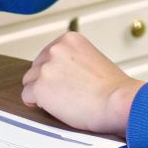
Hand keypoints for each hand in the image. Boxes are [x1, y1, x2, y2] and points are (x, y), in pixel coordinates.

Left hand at [20, 31, 144, 136]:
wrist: (120, 103)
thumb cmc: (114, 89)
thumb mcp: (93, 59)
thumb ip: (72, 60)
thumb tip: (56, 72)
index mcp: (69, 39)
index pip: (47, 54)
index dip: (55, 71)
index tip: (67, 81)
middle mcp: (55, 49)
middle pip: (36, 67)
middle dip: (47, 81)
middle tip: (67, 94)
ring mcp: (46, 68)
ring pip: (30, 82)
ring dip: (42, 93)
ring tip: (65, 101)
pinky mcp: (40, 88)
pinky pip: (27, 97)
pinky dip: (38, 105)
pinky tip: (57, 107)